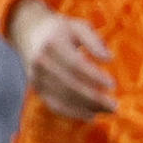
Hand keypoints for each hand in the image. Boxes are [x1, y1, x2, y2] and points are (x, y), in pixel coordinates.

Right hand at [9, 0, 117, 119]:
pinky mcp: (37, 88)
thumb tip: (109, 59)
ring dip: (86, 108)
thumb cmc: (61, 29)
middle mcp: (41, 62)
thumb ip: (94, 41)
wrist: (29, 32)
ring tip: (106, 111)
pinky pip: (55, 105)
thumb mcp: (78, 27)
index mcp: (53, 44)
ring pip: (63, 98)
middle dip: (94, 98)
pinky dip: (73, 113)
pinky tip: (90, 115)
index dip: (94, 76)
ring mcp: (37, 77)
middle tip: (114, 106)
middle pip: (70, 85)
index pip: (75, 65)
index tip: (112, 84)